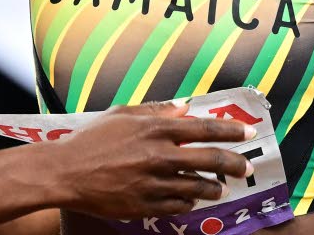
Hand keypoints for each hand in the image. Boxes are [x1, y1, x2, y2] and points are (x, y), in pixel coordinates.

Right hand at [45, 101, 254, 219]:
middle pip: (210, 160)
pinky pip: (179, 205)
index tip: (248, 133)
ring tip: (220, 188)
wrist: (66, 172)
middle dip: (235, 164)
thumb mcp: (122, 114)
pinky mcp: (146, 205)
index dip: (230, 131)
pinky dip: (189, 201)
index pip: (204, 128)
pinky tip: (190, 198)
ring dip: (214, 188)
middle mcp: (159, 155)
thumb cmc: (92, 139)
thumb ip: (156, 110)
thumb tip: (185, 107)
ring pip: (199, 187)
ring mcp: (154, 183)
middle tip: (247, 168)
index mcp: (155, 128)